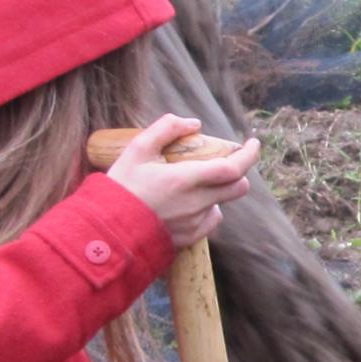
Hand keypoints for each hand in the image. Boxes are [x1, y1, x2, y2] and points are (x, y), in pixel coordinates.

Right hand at [108, 115, 259, 246]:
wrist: (107, 230)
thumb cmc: (120, 187)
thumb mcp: (137, 150)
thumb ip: (166, 129)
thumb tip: (194, 123)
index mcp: (185, 180)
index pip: (233, 168)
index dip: (249, 155)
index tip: (253, 143)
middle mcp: (196, 203)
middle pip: (238, 187)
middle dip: (238, 172)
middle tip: (227, 161)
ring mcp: (195, 223)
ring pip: (222, 203)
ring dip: (216, 190)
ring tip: (191, 184)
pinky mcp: (190, 238)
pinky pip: (210, 220)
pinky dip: (206, 209)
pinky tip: (187, 203)